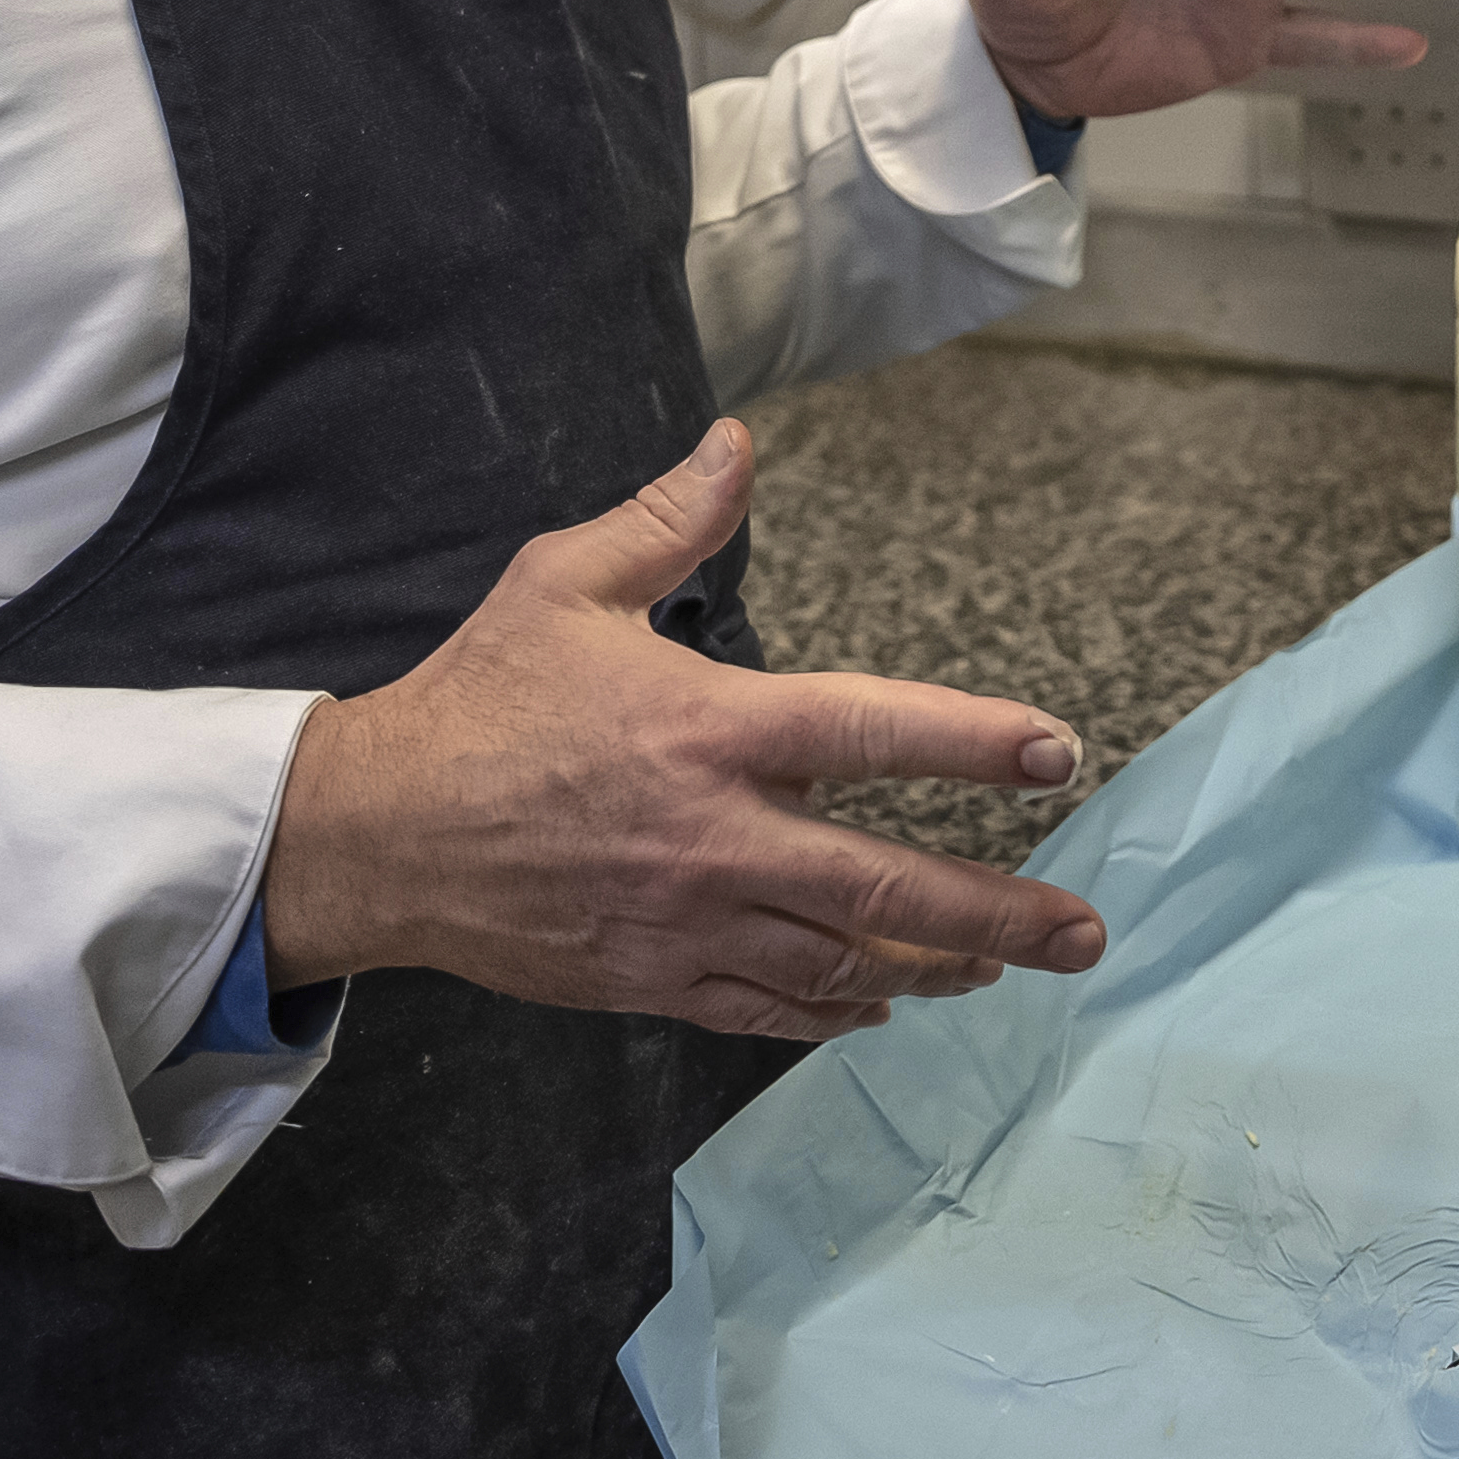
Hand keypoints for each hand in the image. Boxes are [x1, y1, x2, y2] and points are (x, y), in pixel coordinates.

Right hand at [260, 423, 1108, 1041]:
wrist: (375, 836)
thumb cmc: (476, 702)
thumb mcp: (562, 584)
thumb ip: (665, 520)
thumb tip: (737, 446)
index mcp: (709, 728)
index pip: (872, 731)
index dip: (974, 740)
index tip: (1058, 751)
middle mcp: (715, 836)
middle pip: (886, 888)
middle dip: (999, 913)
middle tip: (1083, 932)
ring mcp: (688, 921)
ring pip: (842, 964)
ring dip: (936, 968)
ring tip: (1005, 966)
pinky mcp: (652, 980)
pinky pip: (769, 1009)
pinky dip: (837, 1012)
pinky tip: (882, 1004)